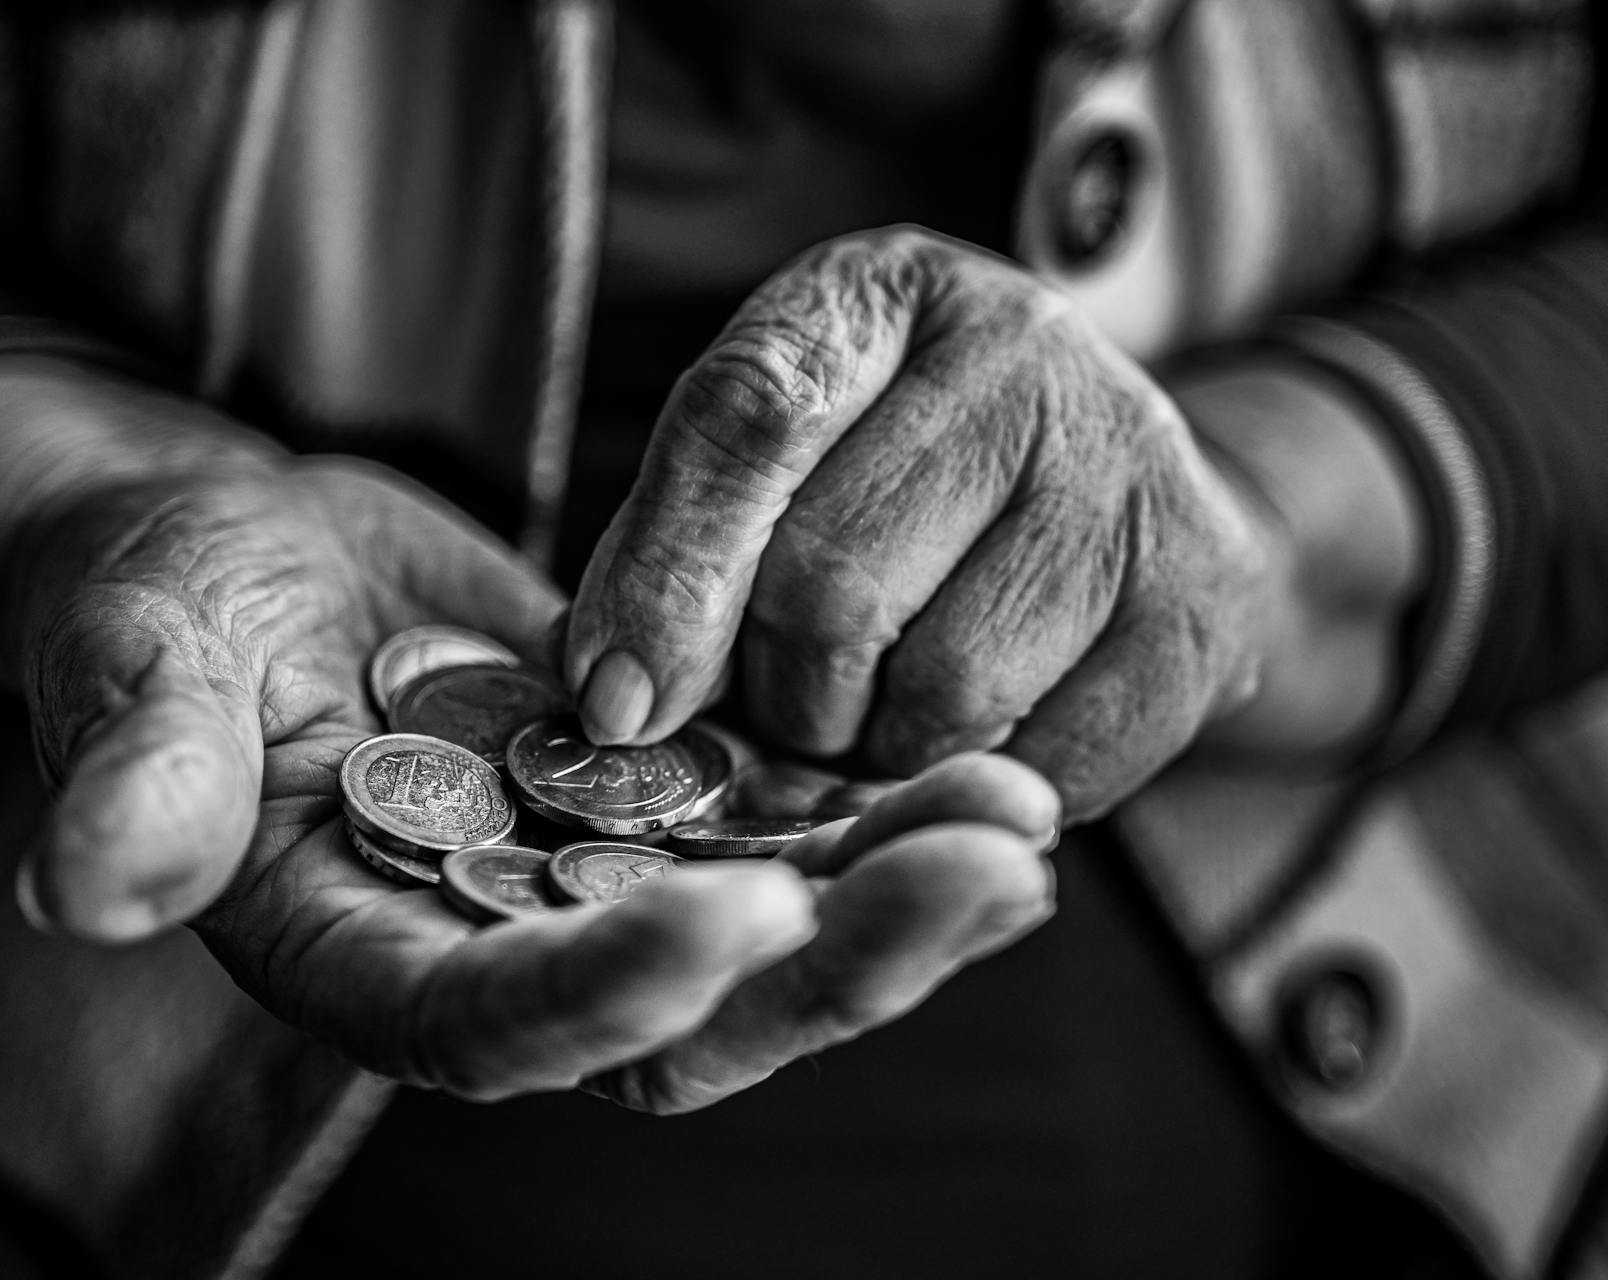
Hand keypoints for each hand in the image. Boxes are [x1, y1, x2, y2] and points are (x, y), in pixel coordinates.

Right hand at [0, 356, 1059, 1111]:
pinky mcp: (653, 815)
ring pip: (764, 944)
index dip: (611, 990)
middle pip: (678, 1018)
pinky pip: (783, 845)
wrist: (252, 555)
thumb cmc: (161, 601)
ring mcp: (586, 889)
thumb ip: (134, 769)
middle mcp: (493, 954)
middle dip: (836, 959)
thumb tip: (86, 881)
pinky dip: (880, 827)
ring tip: (1021, 815)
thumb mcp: (133, 657)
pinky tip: (1000, 786)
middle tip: (984, 865)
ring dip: (895, 895)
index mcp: (360, 956)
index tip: (738, 912)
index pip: (490, 1026)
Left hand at [566, 226, 1286, 817]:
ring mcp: (1135, 464)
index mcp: (879, 295)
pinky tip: (979, 732)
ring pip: (944, 689)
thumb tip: (617, 702)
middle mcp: (1023, 348)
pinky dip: (981, 783)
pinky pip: (1050, 761)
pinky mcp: (1206, 593)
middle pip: (834, 585)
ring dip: (881, 748)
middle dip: (782, 691)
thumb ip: (678, 553)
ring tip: (888, 708)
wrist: (1116, 488)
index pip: (750, 421)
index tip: (619, 704)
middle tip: (794, 700)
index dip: (670, 580)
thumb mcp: (775, 465)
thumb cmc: (898, 482)